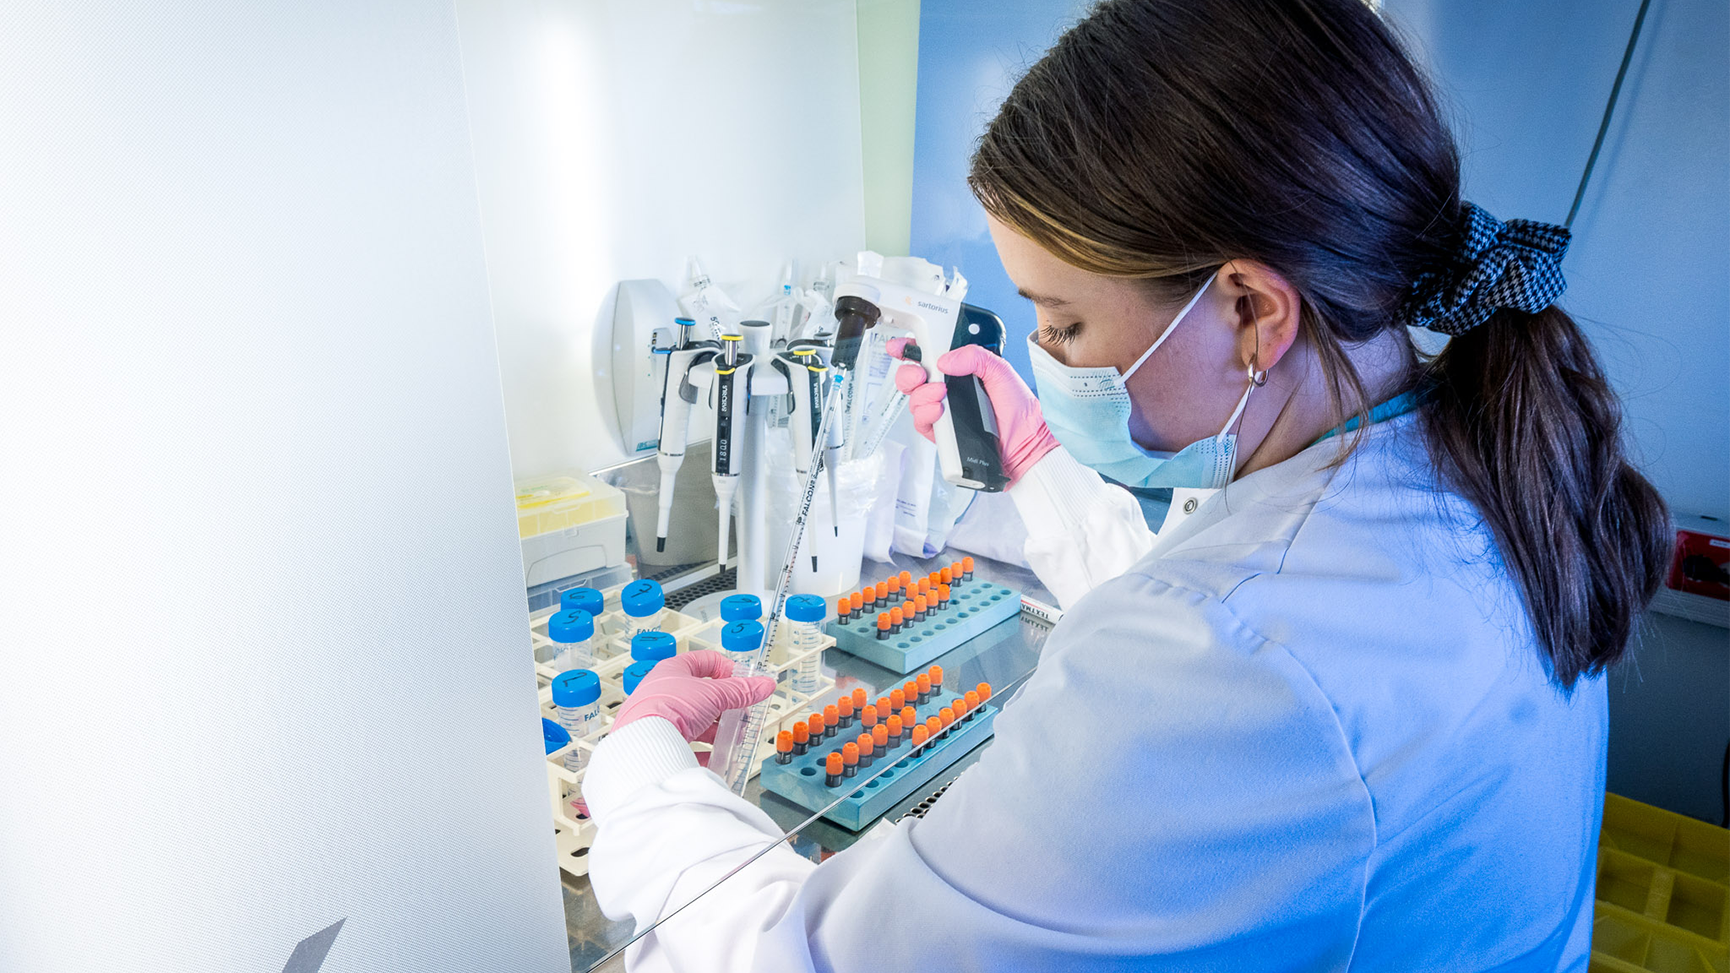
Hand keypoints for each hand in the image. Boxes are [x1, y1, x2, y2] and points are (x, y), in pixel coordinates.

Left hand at [611, 651, 777, 758]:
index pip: (705, 661)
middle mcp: (665, 692)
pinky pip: (687, 745)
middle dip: (725, 707)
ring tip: (732, 739)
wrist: (645, 741)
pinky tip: (717, 757)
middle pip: (703, 695)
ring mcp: (661, 716)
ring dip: (716, 731)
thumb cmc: (667, 707)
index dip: (727, 669)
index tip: (743, 681)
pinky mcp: (660, 740)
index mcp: (674, 670)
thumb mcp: (714, 694)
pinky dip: (704, 751)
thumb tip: (763, 685)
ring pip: (696, 722)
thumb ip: (741, 691)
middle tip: (741, 714)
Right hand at [892, 342, 1059, 486]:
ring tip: (941, 395)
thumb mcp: (1001, 371)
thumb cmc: (1018, 410)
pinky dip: (926, 415)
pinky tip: (940, 412)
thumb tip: (945, 360)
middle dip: (910, 373)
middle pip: (912, 377)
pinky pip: (920, 422)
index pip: (929, 356)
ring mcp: (942, 412)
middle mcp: (947, 390)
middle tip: (922, 373)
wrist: (1025, 445)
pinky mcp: (941, 433)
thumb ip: (975, 357)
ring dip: (922, 394)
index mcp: (960, 371)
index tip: (899, 346)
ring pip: (913, 400)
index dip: (910, 349)